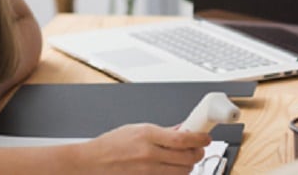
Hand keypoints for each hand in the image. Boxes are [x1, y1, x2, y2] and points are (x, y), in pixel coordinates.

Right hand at [80, 123, 210, 173]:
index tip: (205, 138)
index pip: (182, 139)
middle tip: (198, 148)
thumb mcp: (137, 129)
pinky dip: (176, 173)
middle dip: (197, 153)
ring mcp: (147, 171)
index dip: (199, 139)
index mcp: (147, 136)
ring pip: (181, 171)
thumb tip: (182, 128)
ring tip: (185, 158)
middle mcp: (149, 154)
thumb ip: (162, 131)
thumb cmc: (111, 144)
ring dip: (188, 165)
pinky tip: (173, 167)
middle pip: (186, 158)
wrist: (92, 162)